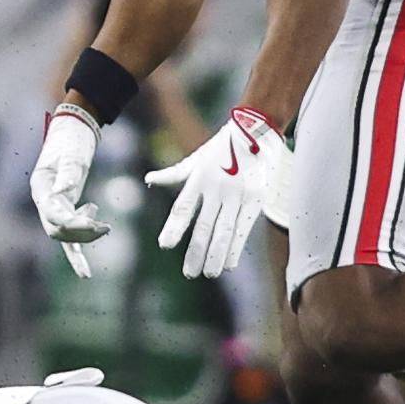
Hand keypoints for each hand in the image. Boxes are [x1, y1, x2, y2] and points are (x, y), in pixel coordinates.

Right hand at [30, 104, 106, 277]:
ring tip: (105, 226)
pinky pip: (68, 237)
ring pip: (64, 235)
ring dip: (84, 236)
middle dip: (81, 233)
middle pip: (57, 229)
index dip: (72, 222)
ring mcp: (52, 207)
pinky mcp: (64, 209)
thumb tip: (65, 191)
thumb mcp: (71, 155)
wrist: (72, 131)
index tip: (95, 222)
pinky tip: (85, 272)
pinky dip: (76, 255)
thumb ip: (67, 173)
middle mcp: (43, 201)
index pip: (53, 213)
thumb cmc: (70, 141)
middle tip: (105, 227)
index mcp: (41, 188)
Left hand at [144, 105, 284, 279]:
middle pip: (204, 226)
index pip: (183, 208)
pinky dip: (236, 247)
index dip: (174, 227)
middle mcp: (217, 188)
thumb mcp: (196, 157)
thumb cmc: (221, 146)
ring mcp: (237, 194)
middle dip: (196, 251)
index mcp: (198, 179)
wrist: (255, 130)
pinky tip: (230, 264)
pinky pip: (244, 227)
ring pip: (225, 230)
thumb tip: (149, 180)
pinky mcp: (256, 198)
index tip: (165, 245)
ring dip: (216, 255)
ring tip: (209, 273)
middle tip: (189, 273)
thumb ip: (174, 173)